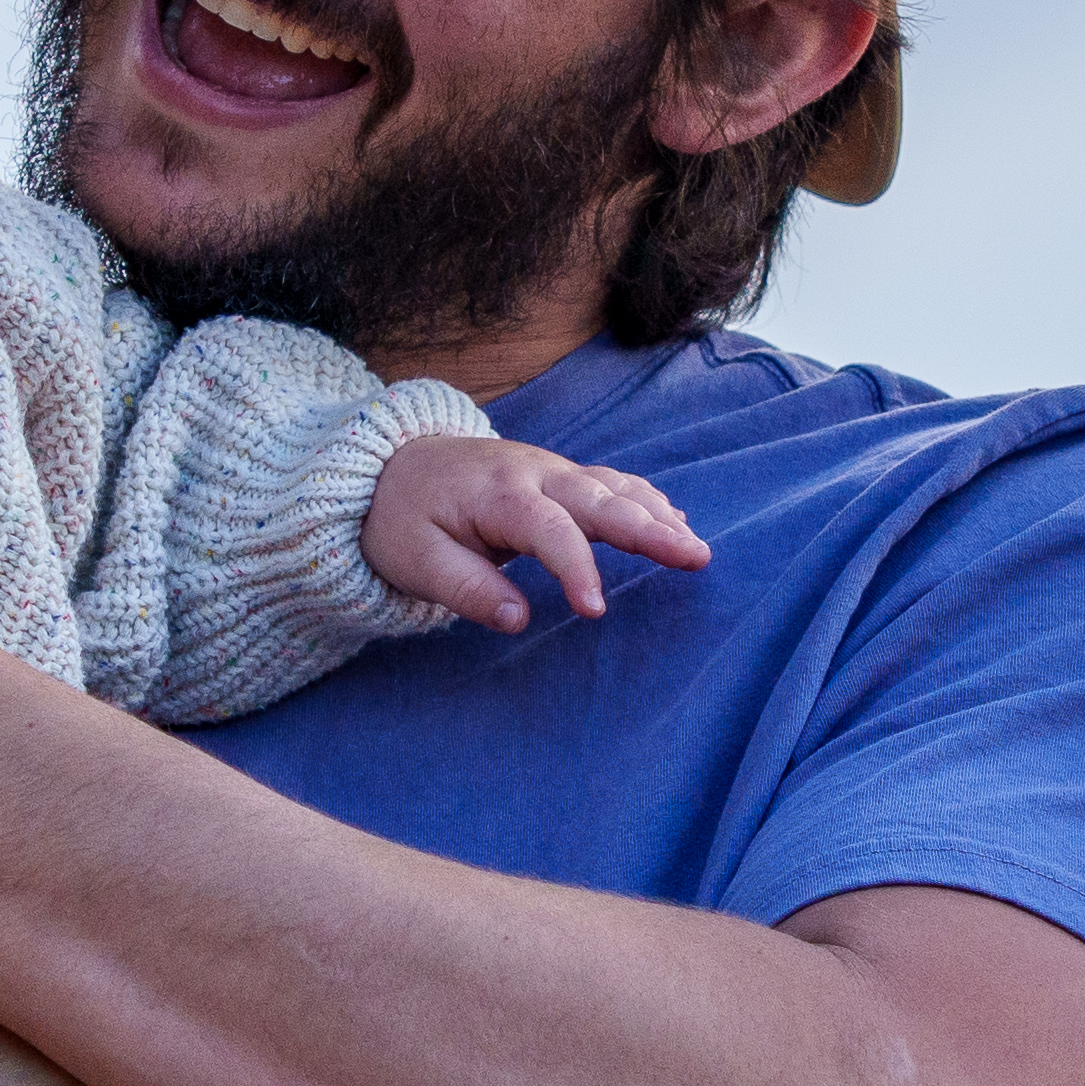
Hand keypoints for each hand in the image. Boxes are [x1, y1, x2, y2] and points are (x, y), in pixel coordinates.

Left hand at [365, 429, 708, 634]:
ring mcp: (550, 469)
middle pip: (599, 500)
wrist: (389, 465)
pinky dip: (644, 500)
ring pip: (613, 487)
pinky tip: (675, 521)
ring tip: (695, 547)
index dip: (576, 569)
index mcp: (498, 494)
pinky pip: (609, 483)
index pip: (549, 531)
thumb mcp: (416, 560)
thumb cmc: (402, 519)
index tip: (596, 611)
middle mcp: (533, 473)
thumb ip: (467, 589)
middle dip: (648, 529)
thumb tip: (518, 620)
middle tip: (694, 558)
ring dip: (657, 515)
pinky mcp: (557, 476)